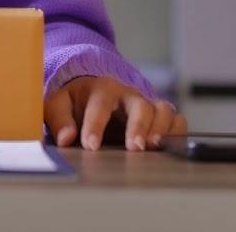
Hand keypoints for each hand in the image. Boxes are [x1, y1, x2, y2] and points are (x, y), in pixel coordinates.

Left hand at [44, 75, 185, 151]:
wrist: (92, 92)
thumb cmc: (75, 100)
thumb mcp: (59, 104)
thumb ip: (59, 119)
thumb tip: (65, 138)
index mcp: (101, 88)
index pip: (100, 104)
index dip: (95, 125)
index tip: (90, 145)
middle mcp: (127, 94)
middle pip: (140, 105)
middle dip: (138, 126)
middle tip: (134, 147)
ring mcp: (146, 104)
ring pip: (163, 110)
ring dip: (161, 129)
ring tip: (154, 147)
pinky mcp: (159, 117)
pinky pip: (177, 120)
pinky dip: (177, 132)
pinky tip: (169, 148)